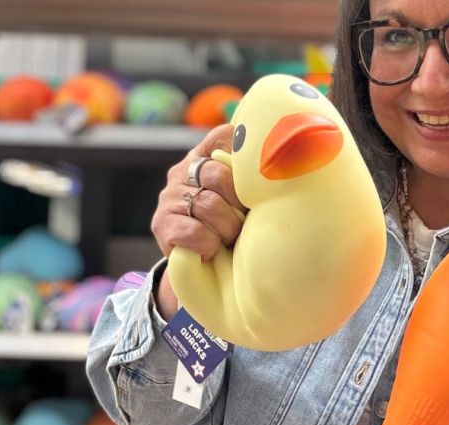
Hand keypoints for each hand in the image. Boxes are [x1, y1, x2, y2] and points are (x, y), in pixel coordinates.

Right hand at [151, 124, 246, 260]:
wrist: (202, 264)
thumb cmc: (232, 225)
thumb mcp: (244, 198)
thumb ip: (255, 179)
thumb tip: (287, 167)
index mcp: (205, 156)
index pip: (224, 136)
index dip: (244, 160)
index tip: (255, 185)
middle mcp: (182, 171)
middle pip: (219, 175)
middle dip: (239, 204)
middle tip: (245, 220)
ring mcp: (169, 196)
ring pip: (209, 205)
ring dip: (228, 228)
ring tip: (230, 237)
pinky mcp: (161, 223)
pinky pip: (194, 231)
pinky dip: (210, 244)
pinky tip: (212, 248)